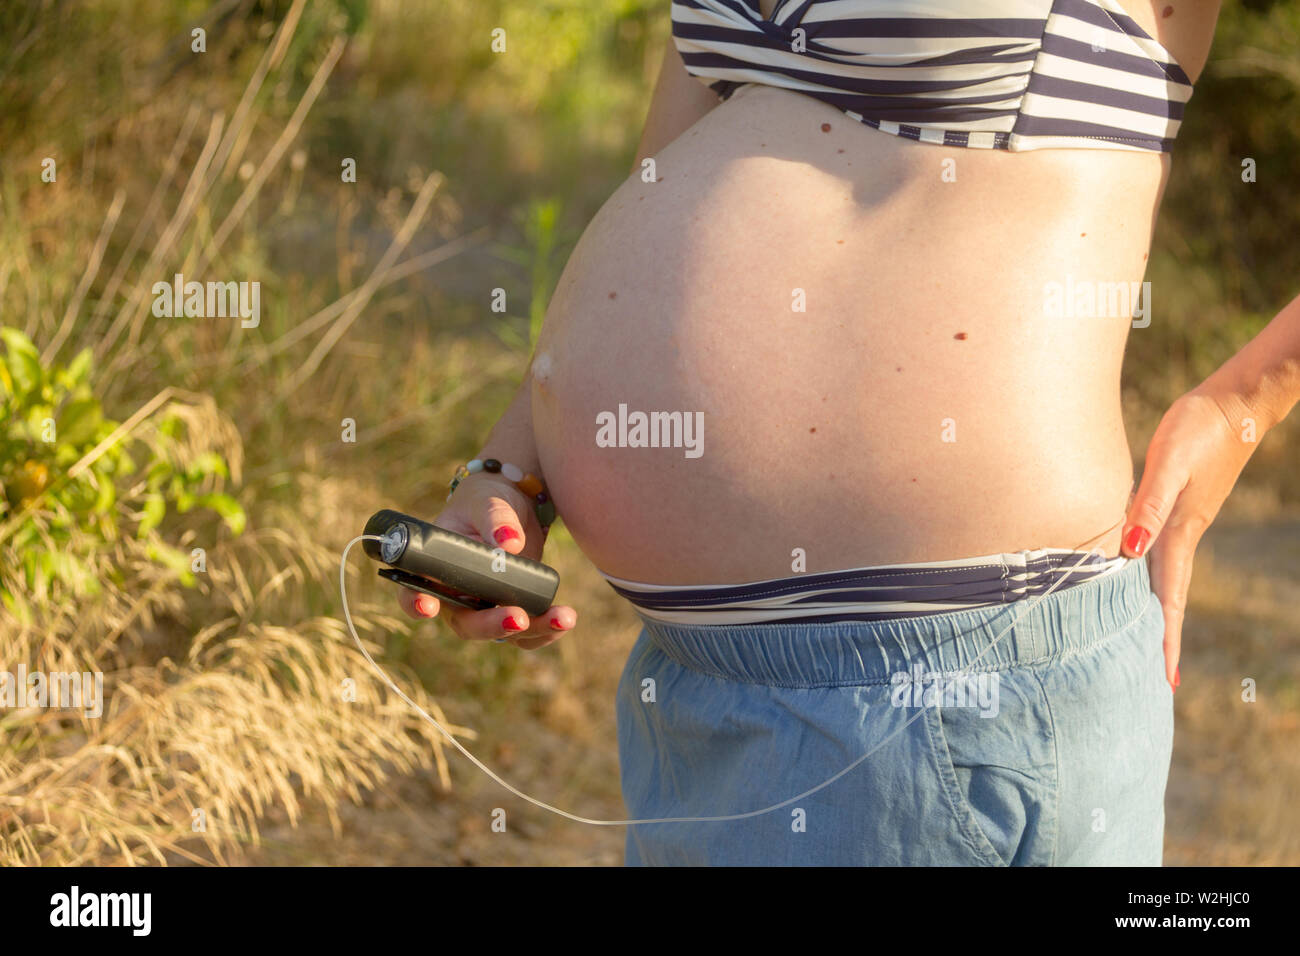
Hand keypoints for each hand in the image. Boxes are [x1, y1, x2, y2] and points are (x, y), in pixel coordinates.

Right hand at [393, 474, 575, 649]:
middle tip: (518, 617)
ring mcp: (485, 606)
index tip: (427, 606)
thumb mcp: (489, 500)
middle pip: (465, 623)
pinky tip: (566, 618)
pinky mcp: (512, 608)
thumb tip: (508, 543)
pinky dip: (547, 629)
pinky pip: (527, 632)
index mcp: (435, 567)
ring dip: (531, 631)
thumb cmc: (488, 499)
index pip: (414, 591)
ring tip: (562, 616)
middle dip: (490, 625)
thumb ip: (495, 518)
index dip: (415, 603)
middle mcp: (456, 594)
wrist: (515, 506)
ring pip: (501, 633)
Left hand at [1120, 386, 1262, 690]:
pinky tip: (1140, 577)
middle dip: (1162, 638)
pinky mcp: (1180, 505)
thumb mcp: (1168, 464)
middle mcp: (1181, 533)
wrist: (1234, 400)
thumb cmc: (1198, 427)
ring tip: (1147, 641)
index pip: (1167, 597)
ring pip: (1163, 576)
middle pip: (1167, 597)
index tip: (1165, 681)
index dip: (1164, 638)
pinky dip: (1151, 576)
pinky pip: (1161, 552)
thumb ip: (1148, 505)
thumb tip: (1130, 550)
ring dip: (1156, 610)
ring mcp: (1183, 520)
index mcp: (1179, 532)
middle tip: (1157, 681)